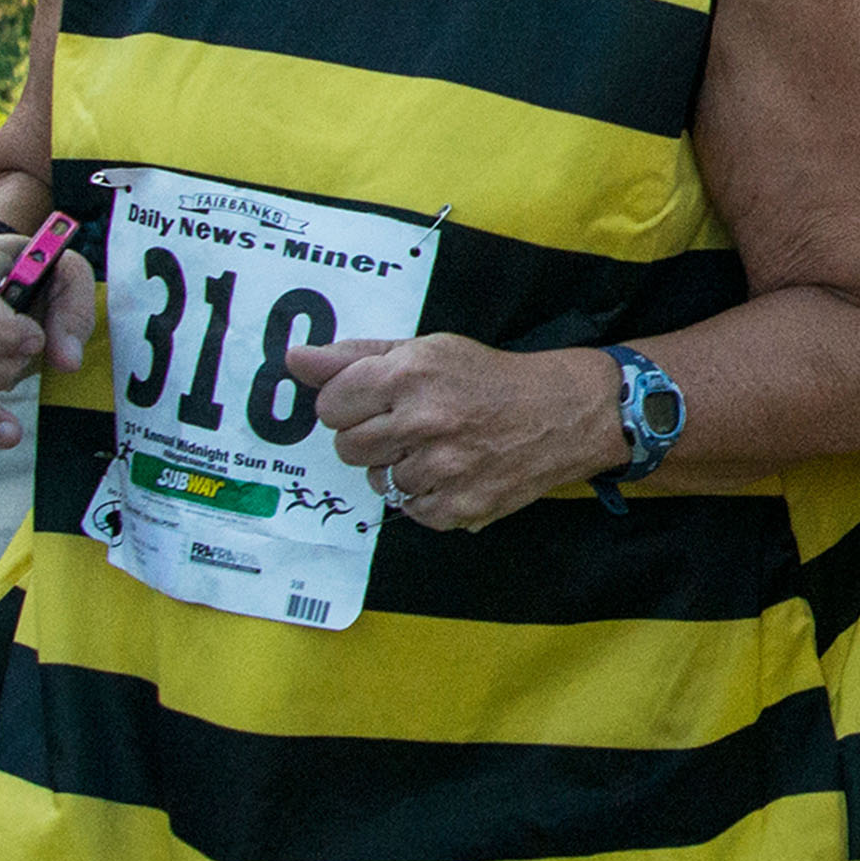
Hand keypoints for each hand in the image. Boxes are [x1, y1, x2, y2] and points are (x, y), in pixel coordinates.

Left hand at [282, 334, 617, 530]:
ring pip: (377, 481)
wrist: (566, 412)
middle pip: (347, 447)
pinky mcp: (460, 506)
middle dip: (372, 437)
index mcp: (409, 374)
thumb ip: (355, 357)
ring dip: (398, 468)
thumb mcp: (426, 350)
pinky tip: (453, 472)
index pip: (330, 405)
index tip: (379, 401)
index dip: (350, 403)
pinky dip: (425, 496)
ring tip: (437, 449)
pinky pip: (409, 510)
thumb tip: (293, 359)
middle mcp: (423, 421)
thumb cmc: (488, 378)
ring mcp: (443, 468)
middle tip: (411, 426)